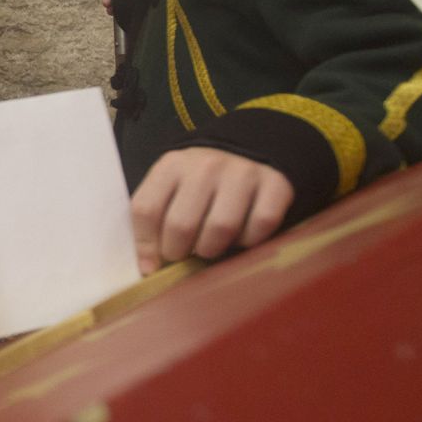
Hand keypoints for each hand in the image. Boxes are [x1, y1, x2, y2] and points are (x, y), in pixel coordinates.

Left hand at [130, 147, 294, 274]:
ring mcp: (242, 172)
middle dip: (179, 252)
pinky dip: (250, 240)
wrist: (249, 152)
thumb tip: (148, 268)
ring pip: (221, 228)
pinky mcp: (275, 184)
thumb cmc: (200, 183)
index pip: (146, 210)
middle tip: (184, 253)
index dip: (146, 245)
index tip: (151, 266)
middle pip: (182, 224)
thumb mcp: (170, 189)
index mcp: (172, 165)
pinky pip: (260, 225)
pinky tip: (241, 235)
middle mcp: (206, 165)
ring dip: (213, 249)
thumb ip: (153, 222)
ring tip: (210, 245)